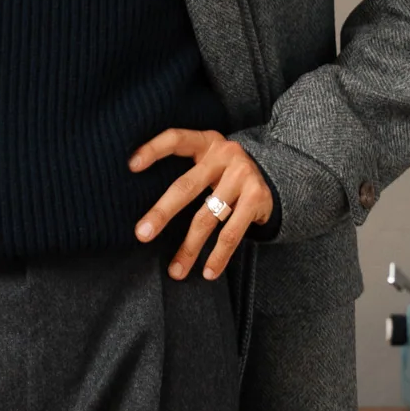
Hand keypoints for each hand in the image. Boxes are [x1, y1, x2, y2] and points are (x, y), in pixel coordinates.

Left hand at [128, 128, 273, 279]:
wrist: (277, 176)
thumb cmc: (226, 174)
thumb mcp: (208, 161)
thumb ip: (186, 172)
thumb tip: (148, 210)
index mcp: (206, 142)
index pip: (176, 139)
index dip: (154, 150)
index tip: (132, 166)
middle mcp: (225, 155)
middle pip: (186, 187)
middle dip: (162, 213)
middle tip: (142, 234)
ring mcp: (243, 175)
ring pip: (207, 217)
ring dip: (189, 248)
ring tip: (175, 271)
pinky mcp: (257, 197)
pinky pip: (232, 232)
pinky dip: (219, 256)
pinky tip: (208, 271)